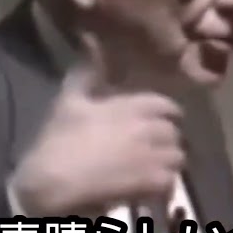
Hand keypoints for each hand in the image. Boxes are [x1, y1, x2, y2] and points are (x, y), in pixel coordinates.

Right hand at [10, 35, 183, 216]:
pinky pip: (170, 183)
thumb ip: (85, 72)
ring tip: (153, 170)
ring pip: (177, 157)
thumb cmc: (60, 139)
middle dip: (165, 140)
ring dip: (167, 163)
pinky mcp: (153, 183)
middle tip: (153, 149)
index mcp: (132, 106)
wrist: (54, 181)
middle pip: (173, 132)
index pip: (166, 105)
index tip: (160, 121)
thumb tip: (90, 40)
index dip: (165, 114)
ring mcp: (154, 157)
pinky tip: (150, 191)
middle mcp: (149, 128)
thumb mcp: (69, 100)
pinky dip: (163, 187)